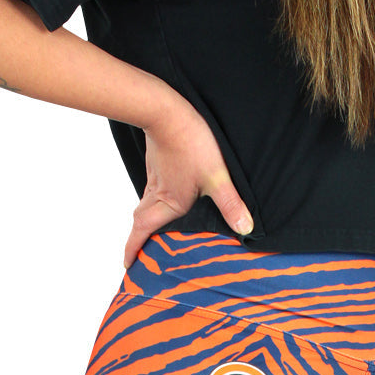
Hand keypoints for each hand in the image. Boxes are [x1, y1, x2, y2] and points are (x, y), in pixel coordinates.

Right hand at [124, 88, 253, 267]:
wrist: (166, 109)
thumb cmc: (191, 142)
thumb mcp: (216, 176)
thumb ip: (231, 204)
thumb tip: (245, 229)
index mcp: (169, 203)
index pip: (143, 232)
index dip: (134, 250)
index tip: (129, 265)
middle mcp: (158, 194)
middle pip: (140, 222)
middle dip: (137, 240)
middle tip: (138, 253)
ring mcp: (155, 178)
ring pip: (144, 206)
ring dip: (144, 220)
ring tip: (150, 231)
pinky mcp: (157, 165)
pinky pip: (151, 189)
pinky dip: (152, 201)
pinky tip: (164, 197)